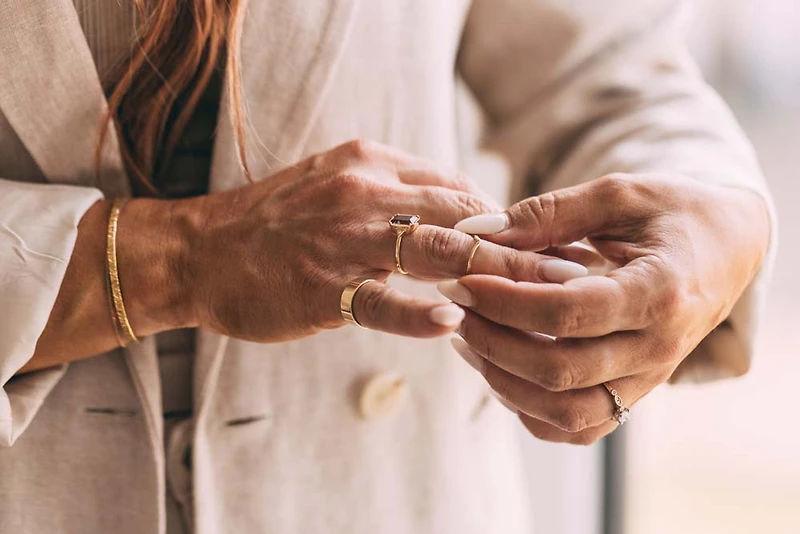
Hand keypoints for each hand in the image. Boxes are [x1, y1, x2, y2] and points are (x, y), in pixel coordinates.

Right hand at [164, 140, 587, 342]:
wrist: (199, 249)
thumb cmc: (275, 223)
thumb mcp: (336, 184)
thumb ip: (395, 192)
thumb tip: (458, 210)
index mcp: (370, 164)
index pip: (457, 188)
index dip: (504, 219)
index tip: (539, 245)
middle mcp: (363, 194)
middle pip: (460, 216)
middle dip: (518, 246)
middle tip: (570, 271)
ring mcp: (342, 241)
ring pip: (433, 253)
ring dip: (494, 275)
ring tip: (544, 296)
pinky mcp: (321, 288)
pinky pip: (380, 301)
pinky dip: (419, 313)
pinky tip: (454, 323)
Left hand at [440, 173, 769, 443]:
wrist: (731, 248)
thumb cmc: (676, 212)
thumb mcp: (619, 193)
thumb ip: (549, 212)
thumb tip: (478, 235)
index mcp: (659, 292)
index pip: (567, 313)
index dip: (503, 300)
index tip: (460, 278)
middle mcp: (658, 347)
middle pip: (559, 371)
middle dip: (491, 341)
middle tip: (455, 306)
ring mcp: (648, 378)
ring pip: (565, 412)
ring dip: (504, 381)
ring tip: (467, 337)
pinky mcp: (635, 393)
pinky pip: (579, 426)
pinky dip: (531, 409)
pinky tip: (500, 369)